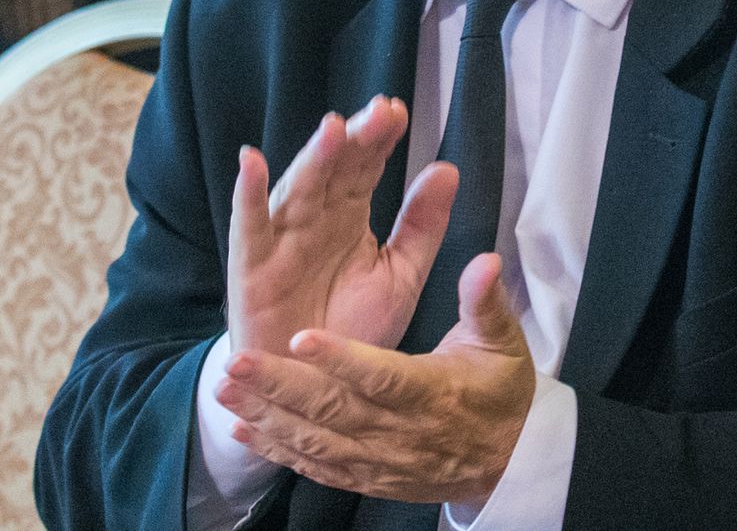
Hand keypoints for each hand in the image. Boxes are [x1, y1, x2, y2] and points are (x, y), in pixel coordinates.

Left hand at [217, 253, 536, 505]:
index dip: (342, 360)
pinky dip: (278, 451)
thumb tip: (485, 260)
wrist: (510, 465)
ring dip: (268, 416)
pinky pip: (317, 468)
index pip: (383, 377)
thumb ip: (486, 302)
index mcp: (433, 393)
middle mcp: (401, 432)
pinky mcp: (367, 478)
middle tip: (237, 360)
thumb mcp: (503, 345)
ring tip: (226, 389)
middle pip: (334, 411)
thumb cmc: (502, 394)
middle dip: (282, 386)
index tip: (300, 336)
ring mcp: (380, 461)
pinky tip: (243, 428)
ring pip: (317, 442)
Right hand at [228, 97, 457, 359]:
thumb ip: (422, 226)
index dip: (380, 140)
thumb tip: (447, 169)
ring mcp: (281, 240)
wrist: (313, 390)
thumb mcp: (399, 277)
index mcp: (348, 216)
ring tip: (333, 128)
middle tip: (379, 112)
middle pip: (334, 170)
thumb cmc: (351, 328)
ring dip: (313, 158)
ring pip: (297, 190)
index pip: (365, 167)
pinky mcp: (251, 269)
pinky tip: (252, 162)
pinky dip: (247, 194)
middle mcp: (314, 219)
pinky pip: (248, 227)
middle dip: (355, 140)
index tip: (398, 113)